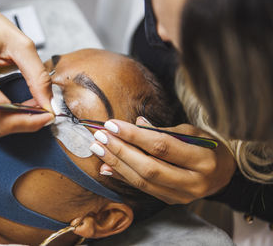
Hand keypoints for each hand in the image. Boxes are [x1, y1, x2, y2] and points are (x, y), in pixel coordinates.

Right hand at [0, 0, 52, 136]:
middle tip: (42, 111)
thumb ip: (37, 76)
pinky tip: (14, 104)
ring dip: (12, 121)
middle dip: (23, 123)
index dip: (29, 121)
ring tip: (31, 105)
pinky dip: (0, 115)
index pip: (2, 116)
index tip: (47, 115)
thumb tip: (48, 102)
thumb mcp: (19, 44)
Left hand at [90, 117, 235, 203]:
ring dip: (116, 164)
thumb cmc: (208, 147)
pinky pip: (142, 189)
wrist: (224, 174)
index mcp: (202, 160)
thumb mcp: (193, 133)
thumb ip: (164, 130)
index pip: (162, 147)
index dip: (134, 136)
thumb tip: (137, 123)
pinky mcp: (170, 201)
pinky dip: (123, 177)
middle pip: (149, 168)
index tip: (113, 124)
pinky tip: (106, 167)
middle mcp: (193, 182)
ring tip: (98, 149)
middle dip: (121, 151)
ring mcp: (181, 195)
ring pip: (143, 182)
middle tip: (101, 136)